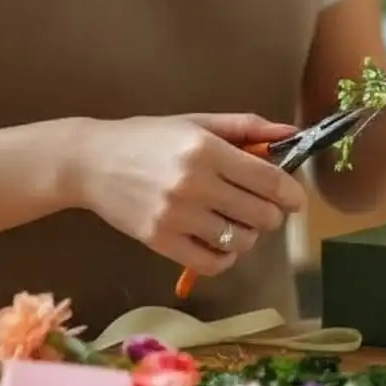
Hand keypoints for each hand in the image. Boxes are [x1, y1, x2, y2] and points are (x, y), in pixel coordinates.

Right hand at [76, 113, 306, 277]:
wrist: (91, 161)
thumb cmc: (147, 138)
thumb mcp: (196, 122)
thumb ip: (245, 127)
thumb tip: (291, 133)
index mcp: (206, 149)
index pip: (269, 181)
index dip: (291, 194)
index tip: (294, 199)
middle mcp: (194, 183)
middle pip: (261, 215)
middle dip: (270, 214)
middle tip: (258, 207)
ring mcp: (176, 216)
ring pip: (241, 242)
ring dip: (247, 235)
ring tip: (233, 221)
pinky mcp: (160, 241)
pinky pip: (213, 263)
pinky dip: (225, 258)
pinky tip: (217, 242)